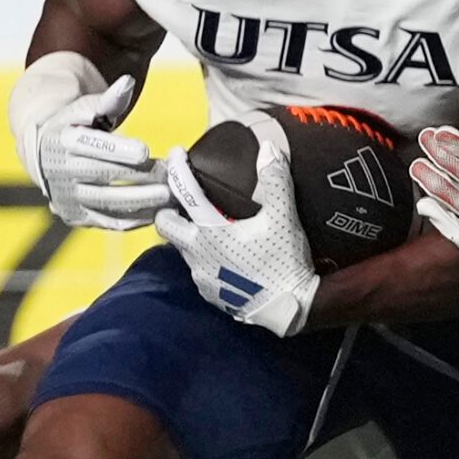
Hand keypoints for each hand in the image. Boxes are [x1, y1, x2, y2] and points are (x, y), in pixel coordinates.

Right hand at [12, 66, 167, 229]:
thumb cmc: (74, 125)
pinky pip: (109, 222)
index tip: (146, 151)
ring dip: (141, 201)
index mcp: (61, 141)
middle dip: (139, 177)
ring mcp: (67, 198)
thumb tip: (127, 83)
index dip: (118, 150)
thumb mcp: (85, 109)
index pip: (91, 146)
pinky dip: (135, 219)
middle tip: (170, 177)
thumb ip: (108, 100)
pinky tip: (158, 212)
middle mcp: (60, 172)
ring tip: (170, 196)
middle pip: (104, 176)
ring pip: (108, 203)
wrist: (43, 153)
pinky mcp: (77, 216)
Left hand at [153, 114, 317, 336]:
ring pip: (182, 249)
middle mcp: (197, 254)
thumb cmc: (284, 260)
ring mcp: (201, 277)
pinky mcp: (209, 293)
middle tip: (184, 199)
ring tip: (208, 226)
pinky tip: (222, 254)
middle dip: (169, 210)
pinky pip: (197, 269)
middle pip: (166, 225)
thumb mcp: (283, 217)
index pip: (186, 193)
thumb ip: (275, 180)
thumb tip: (268, 148)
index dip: (178, 170)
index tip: (175, 154)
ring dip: (189, 235)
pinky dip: (204, 257)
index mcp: (211, 232)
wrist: (291, 309)